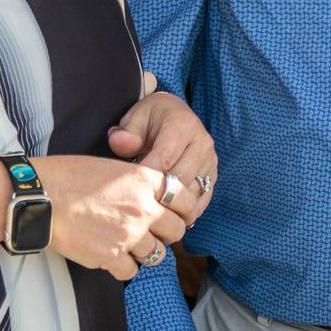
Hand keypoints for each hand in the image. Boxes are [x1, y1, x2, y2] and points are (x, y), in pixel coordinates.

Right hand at [39, 155, 191, 280]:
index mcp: (146, 181)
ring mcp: (129, 234)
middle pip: (176, 231)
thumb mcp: (115, 167)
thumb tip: (158, 200)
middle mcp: (143, 208)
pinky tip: (112, 256)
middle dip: (167, 234)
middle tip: (153, 234)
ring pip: (156, 254)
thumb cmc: (71, 177)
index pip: (186, 201)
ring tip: (128, 244)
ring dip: (145, 252)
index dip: (184, 211)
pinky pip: (131, 272)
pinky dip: (124, 267)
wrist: (40, 196)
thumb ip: (141, 184)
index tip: (178, 216)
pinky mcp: (110, 256)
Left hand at [109, 91, 216, 222]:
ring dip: (171, 207)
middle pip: (181, 180)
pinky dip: (184, 212)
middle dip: (158, 196)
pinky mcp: (212, 176)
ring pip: (192, 194)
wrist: (173, 115)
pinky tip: (167, 215)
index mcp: (184, 125)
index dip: (146, 179)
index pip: (165, 159)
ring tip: (149, 216)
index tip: (127, 191)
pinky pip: (200, 200)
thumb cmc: (151, 119)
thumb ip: (126, 133)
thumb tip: (119, 143)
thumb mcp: (135, 118)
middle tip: (137, 209)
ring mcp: (210, 161)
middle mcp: (203, 143)